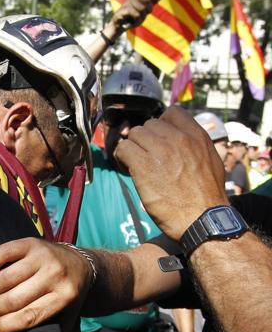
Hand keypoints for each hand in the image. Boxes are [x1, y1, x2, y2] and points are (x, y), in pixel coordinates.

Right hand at [0, 238, 91, 331]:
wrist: (81, 263)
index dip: (6, 326)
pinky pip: (2, 253)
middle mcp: (54, 275)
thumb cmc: (66, 292)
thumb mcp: (64, 310)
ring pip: (6, 277)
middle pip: (15, 298)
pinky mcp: (31, 242)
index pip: (28, 316)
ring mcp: (42, 256)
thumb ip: (46, 321)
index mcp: (64, 297)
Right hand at [104, 0, 159, 39]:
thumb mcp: (143, 10)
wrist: (119, 26)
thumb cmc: (132, 17)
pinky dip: (137, 20)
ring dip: (141, 17)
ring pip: (142, 8)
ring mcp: (127, 2)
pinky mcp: (124, 9)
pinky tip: (132, 21)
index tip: (155, 2)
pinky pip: (136, 14)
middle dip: (148, 9)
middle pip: (148, 0)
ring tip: (136, 19)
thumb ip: (151, 2)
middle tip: (142, 14)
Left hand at [114, 106, 228, 239]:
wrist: (202, 218)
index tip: (158, 140)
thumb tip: (178, 138)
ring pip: (134, 135)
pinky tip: (127, 168)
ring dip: (133, 148)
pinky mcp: (142, 164)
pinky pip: (123, 148)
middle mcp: (178, 138)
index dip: (161, 126)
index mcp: (196, 136)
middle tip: (146, 157)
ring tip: (136, 163)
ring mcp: (160, 150)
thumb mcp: (210, 161)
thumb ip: (194, 145)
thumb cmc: (206, 196)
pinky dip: (122, 157)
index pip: (172, 113)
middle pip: (149, 125)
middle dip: (146, 140)